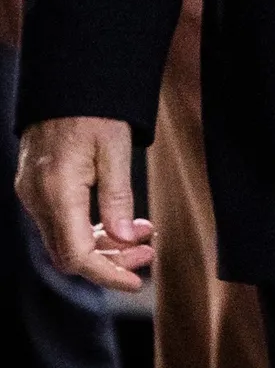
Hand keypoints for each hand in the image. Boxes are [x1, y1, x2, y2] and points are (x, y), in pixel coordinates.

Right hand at [15, 117, 152, 290]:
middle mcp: (37, 198)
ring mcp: (32, 194)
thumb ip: (119, 196)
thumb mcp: (116, 149)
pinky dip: (90, 229)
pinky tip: (121, 222)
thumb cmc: (95, 112)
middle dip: (111, 261)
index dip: (106, 274)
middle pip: (69, 253)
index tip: (136, 283)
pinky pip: (60, 223)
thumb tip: (128, 240)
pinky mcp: (37, 188)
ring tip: (145, 235)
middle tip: (150, 253)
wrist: (66, 84)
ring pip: (64, 240)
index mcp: (57, 191)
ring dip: (104, 245)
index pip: (77, 254)